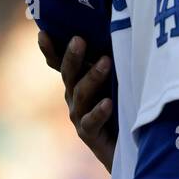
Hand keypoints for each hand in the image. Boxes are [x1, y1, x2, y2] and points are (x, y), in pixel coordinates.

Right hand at [37, 31, 115, 172]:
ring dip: (93, 77)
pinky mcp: (90, 135)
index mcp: (78, 83)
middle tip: (79, 40)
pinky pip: (91, 122)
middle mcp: (74, 98)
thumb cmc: (129, 108)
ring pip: (81, 95)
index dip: (51, 50)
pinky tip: (108, 103)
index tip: (44, 33)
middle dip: (73, 57)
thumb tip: (126, 32)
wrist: (134, 146)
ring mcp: (79, 117)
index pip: (61, 64)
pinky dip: (99, 112)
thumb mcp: (120, 82)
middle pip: (69, 75)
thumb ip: (115, 63)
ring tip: (106, 62)